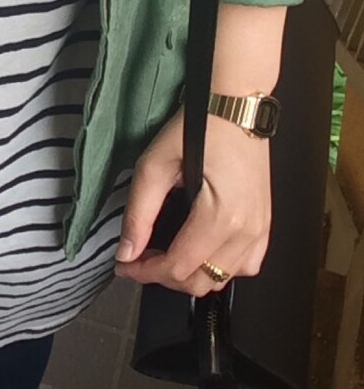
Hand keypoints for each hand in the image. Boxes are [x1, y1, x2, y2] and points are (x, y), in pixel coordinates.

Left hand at [113, 106, 271, 296]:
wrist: (238, 107)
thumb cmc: (199, 126)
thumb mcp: (155, 165)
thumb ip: (140, 213)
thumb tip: (126, 252)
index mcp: (221, 217)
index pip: (179, 267)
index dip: (145, 272)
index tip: (124, 264)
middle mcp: (247, 231)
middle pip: (201, 281)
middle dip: (164, 276)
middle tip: (139, 259)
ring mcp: (261, 230)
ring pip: (223, 279)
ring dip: (191, 274)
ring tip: (165, 255)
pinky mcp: (265, 224)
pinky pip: (246, 265)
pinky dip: (220, 268)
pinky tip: (200, 251)